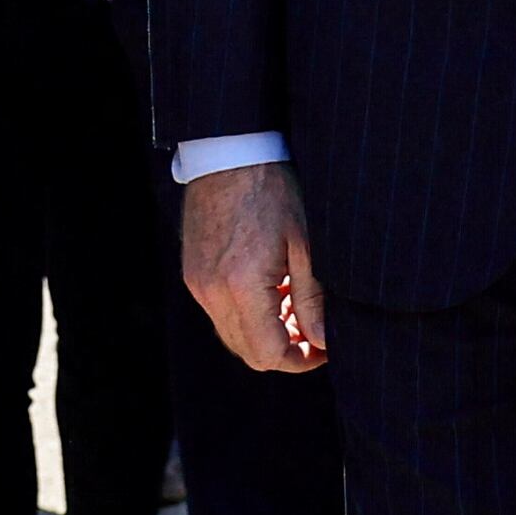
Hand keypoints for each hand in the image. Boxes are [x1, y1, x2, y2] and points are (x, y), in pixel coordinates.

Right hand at [180, 162, 329, 372]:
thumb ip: (312, 298)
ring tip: (293, 303)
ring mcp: (198, 284)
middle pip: (248, 352)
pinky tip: (269, 287)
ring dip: (264, 332)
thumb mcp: (305, 244)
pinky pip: (219, 312)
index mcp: (242, 286)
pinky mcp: (192, 274)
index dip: (300, 361)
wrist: (229, 153)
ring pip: (232, 334)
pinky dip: (246, 313)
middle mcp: (212, 292)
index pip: (269, 354)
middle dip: (284, 350)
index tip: (323, 349)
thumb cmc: (273, 190)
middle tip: (312, 328)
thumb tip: (322, 340)